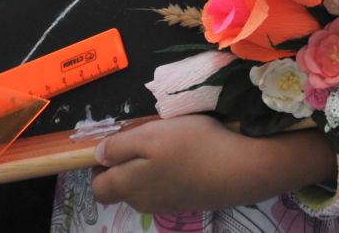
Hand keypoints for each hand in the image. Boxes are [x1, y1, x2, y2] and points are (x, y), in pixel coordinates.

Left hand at [90, 115, 338, 212]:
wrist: (242, 169)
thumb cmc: (192, 146)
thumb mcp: (150, 136)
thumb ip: (119, 147)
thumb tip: (97, 156)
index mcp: (129, 186)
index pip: (98, 188)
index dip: (99, 166)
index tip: (115, 142)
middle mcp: (144, 201)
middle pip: (122, 187)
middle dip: (125, 164)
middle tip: (143, 136)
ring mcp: (169, 203)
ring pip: (146, 186)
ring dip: (149, 166)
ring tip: (168, 141)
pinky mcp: (190, 199)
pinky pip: (169, 186)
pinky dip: (171, 171)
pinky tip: (189, 153)